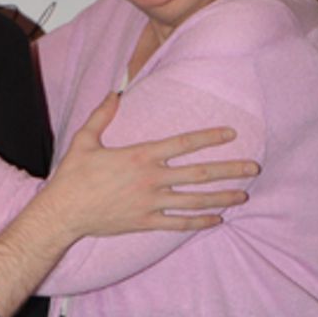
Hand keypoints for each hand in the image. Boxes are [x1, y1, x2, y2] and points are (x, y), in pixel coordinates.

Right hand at [43, 93, 258, 239]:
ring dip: (222, 197)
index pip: (184, 143)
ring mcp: (151, 203)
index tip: (231, 133)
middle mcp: (151, 179)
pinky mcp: (146, 222)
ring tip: (243, 195)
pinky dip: (199, 222)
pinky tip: (217, 219)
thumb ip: (102, 115)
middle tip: (253, 167)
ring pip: (195, 200)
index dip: (210, 137)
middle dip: (229, 170)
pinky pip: (179, 223)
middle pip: (199, 173)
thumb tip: (114, 92)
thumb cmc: (73, 176)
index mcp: (141, 156)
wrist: (64, 212)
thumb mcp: (85, 139)